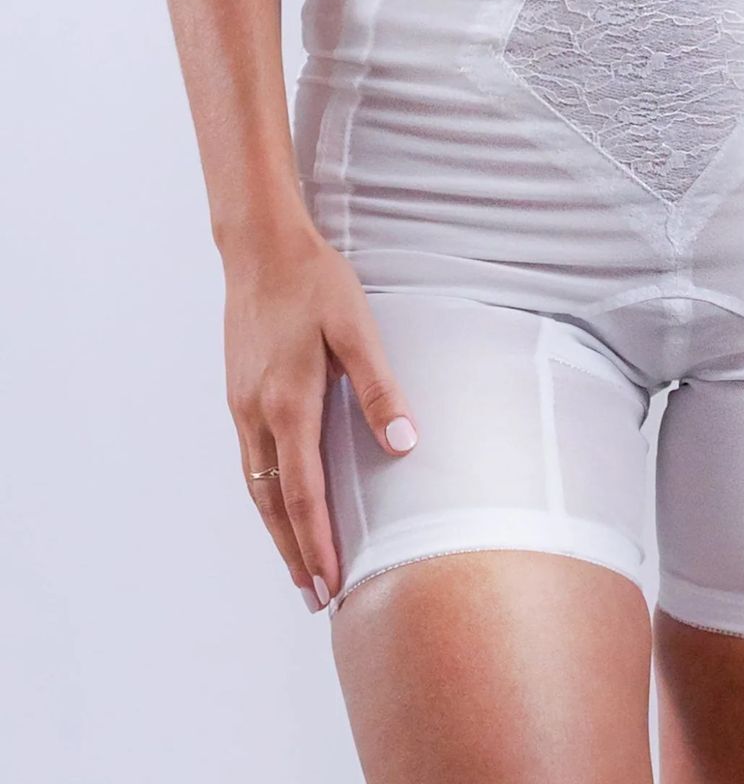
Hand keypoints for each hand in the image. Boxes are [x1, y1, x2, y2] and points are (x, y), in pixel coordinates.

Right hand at [221, 221, 417, 612]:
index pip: (304, 494)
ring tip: (299, 564)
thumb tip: (403, 445)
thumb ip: (379, 388)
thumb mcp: (356, 330)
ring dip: (279, 530)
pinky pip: (252, 460)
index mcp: (288, 404)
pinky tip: (283, 501)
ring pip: (257, 486)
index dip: (319, 544)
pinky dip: (267, 495)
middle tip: (315, 597)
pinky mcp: (239, 393)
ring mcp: (241, 405)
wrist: (260, 248)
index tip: (333, 585)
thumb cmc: (314, 285)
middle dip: (295, 553)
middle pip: (273, 503)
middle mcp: (257, 414)